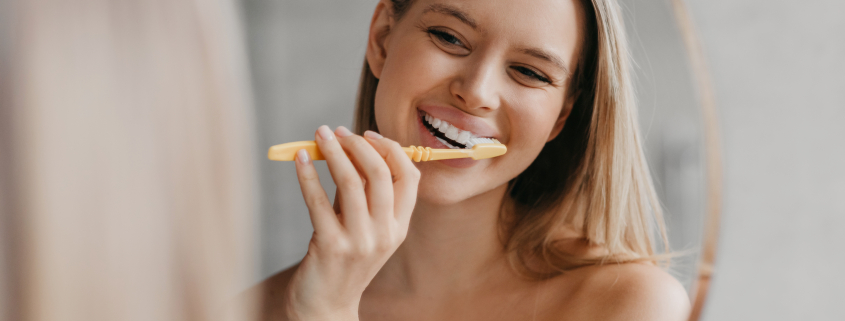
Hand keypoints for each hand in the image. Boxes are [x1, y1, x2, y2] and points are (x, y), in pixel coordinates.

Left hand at [283, 125, 419, 320]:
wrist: (326, 306)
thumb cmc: (343, 259)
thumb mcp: (364, 227)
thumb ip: (363, 193)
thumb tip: (350, 147)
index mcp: (399, 227)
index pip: (409, 177)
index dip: (390, 149)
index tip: (367, 135)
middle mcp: (385, 234)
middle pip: (380, 174)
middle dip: (358, 144)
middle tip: (337, 131)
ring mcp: (359, 241)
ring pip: (350, 181)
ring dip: (332, 151)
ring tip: (319, 135)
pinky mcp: (330, 246)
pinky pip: (317, 200)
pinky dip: (307, 174)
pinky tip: (298, 160)